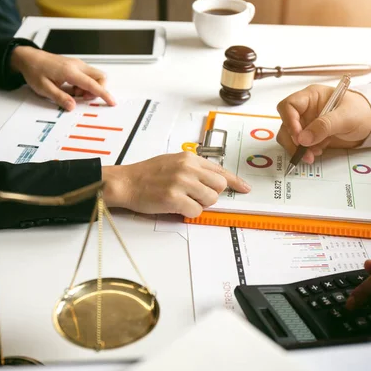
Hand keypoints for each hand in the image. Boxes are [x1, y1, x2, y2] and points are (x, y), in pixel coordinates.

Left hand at [10, 46, 115, 110]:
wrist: (28, 57)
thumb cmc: (35, 70)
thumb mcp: (44, 88)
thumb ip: (60, 98)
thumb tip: (72, 106)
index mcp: (70, 71)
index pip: (93, 84)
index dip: (104, 94)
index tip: (111, 101)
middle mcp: (77, 66)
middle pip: (100, 77)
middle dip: (98, 90)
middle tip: (84, 98)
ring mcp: (77, 64)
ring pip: (95, 76)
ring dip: (90, 88)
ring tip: (74, 93)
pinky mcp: (75, 65)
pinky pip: (87, 76)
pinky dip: (84, 84)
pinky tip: (72, 88)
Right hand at [101, 152, 250, 216]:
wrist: (125, 182)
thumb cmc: (147, 174)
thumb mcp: (173, 162)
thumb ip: (194, 168)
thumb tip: (213, 181)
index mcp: (189, 158)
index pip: (220, 170)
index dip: (235, 182)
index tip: (245, 188)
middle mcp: (187, 168)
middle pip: (219, 186)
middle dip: (211, 195)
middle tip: (195, 196)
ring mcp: (181, 183)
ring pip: (209, 200)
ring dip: (199, 204)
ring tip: (182, 200)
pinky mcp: (174, 198)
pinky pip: (196, 211)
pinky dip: (188, 213)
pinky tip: (175, 206)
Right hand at [276, 85, 370, 163]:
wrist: (370, 123)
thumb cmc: (360, 111)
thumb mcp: (345, 117)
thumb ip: (325, 126)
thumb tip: (303, 139)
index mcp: (311, 96)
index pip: (289, 105)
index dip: (289, 121)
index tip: (299, 137)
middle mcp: (305, 109)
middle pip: (285, 124)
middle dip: (292, 140)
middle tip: (304, 151)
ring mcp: (306, 123)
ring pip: (290, 137)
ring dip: (298, 149)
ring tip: (313, 154)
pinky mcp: (310, 136)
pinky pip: (299, 146)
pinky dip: (306, 151)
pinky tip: (319, 150)